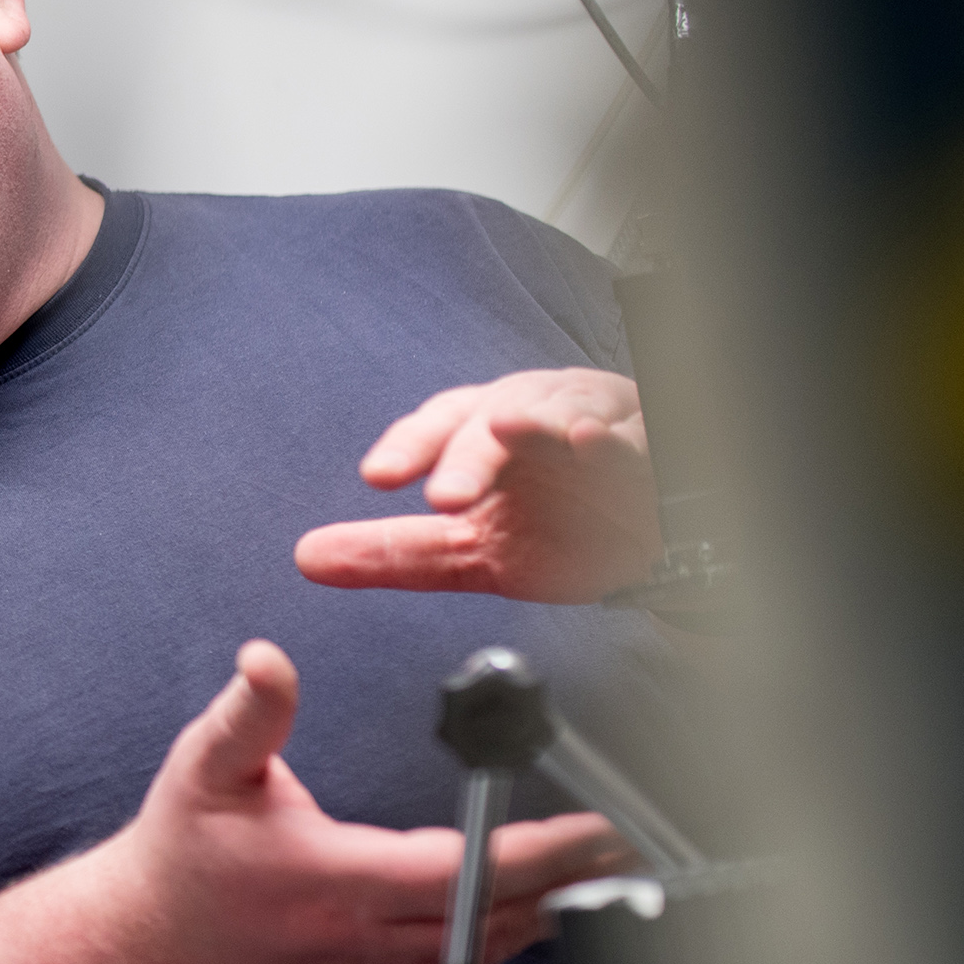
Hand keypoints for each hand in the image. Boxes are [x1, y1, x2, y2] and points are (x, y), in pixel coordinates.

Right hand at [99, 641, 630, 963]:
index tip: (588, 832)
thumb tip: (268, 659)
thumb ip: (246, 714)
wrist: (148, 950)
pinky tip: (537, 903)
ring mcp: (374, 962)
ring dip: (550, 908)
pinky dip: (511, 927)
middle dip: (571, 883)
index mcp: (334, 879)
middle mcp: (365, 932)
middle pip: (496, 918)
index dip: (531, 856)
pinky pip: (462, 954)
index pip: (457, 873)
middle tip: (629, 847)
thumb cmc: (180, 863)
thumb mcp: (202, 771)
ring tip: (602, 871)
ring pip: (487, 944)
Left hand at [292, 368, 661, 603]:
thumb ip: (396, 553)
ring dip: (536, 419)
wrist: (656, 553)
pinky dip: (613, 437)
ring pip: (564, 405)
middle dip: (466, 452)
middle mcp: (539, 413)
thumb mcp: (473, 550)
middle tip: (444, 499)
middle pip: (494, 414)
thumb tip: (307, 557)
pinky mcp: (656, 444)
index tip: (378, 478)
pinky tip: (592, 442)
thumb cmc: (561, 529)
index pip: (441, 424)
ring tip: (508, 430)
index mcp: (490, 430)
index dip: (411, 445)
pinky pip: (636, 434)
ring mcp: (600, 422)